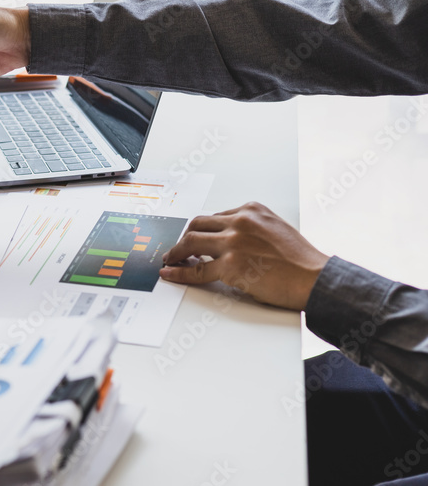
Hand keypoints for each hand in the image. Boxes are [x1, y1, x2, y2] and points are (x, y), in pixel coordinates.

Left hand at [160, 202, 329, 310]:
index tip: (193, 237)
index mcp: (251, 210)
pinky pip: (197, 269)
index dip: (202, 230)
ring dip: (177, 252)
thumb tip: (230, 239)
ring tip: (171, 260)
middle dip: (184, 237)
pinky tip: (171, 273)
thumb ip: (252, 229)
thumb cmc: (301, 260)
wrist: (316, 278)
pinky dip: (179, 272)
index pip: (215, 217)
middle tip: (178, 249)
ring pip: (191, 242)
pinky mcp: (231, 265)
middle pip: (197, 224)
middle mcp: (240, 221)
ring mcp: (233, 242)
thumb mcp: (276, 229)